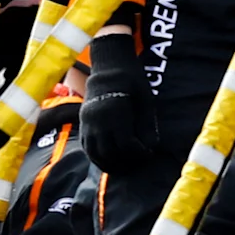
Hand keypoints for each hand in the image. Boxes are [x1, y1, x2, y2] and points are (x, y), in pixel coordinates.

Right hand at [81, 39, 159, 173]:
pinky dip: (97, 157)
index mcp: (114, 112)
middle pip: (109, 152)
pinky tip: (109, 160)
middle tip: (138, 163)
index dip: (139, 153)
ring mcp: (87, 122)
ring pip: (95, 154)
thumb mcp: (145, 100)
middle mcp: (97, 120)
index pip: (126, 144)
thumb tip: (151, 147)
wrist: (108, 67)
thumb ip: (147, 124)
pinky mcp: (82, 123)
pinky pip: (87, 147)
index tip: (149, 153)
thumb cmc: (132, 81)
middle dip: (125, 163)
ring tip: (125, 166)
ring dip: (110, 164)